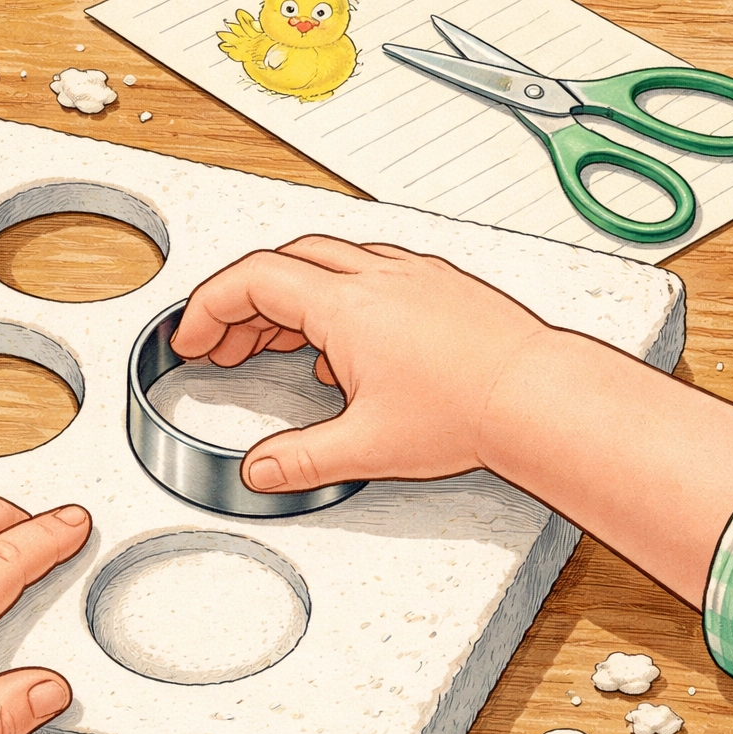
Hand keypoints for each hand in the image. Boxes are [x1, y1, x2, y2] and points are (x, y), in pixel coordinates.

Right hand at [171, 234, 549, 491]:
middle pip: (280, 265)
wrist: (538, 395)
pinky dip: (334, 298)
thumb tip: (262, 471)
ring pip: (324, 263)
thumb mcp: (368, 447)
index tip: (193, 339)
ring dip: (286, 297)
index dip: (208, 308)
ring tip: (274, 345)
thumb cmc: (470, 409)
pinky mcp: (437, 285)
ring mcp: (409, 277)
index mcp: (345, 306)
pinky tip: (343, 345)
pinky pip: (367, 273)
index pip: (251, 281)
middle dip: (240, 304)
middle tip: (224, 346)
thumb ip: (301, 460)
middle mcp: (375, 278)